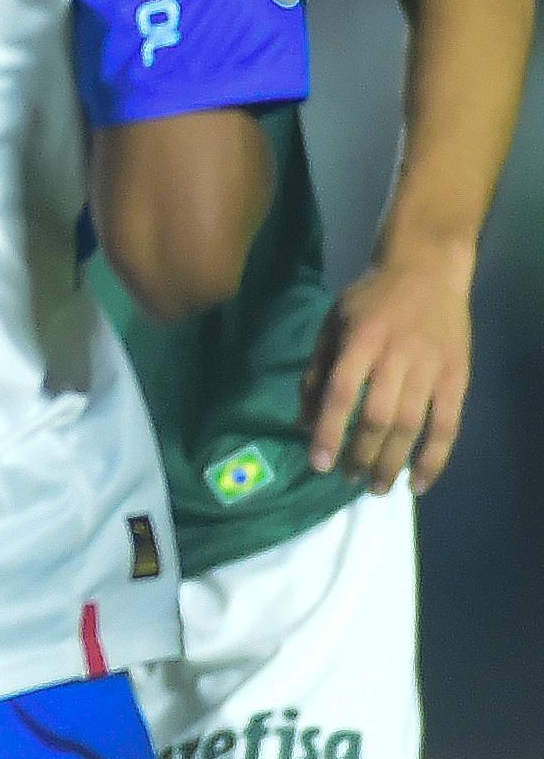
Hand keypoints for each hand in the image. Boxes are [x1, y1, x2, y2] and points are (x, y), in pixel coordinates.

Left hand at [303, 249, 473, 491]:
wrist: (426, 271)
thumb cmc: (370, 299)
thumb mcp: (332, 324)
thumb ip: (316, 372)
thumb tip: (300, 422)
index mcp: (360, 339)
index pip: (341, 393)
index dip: (328, 431)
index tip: (318, 464)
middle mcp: (396, 356)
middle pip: (377, 416)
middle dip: (361, 455)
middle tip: (348, 479)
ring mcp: (431, 368)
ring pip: (411, 426)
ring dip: (393, 463)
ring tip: (376, 488)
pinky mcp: (458, 378)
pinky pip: (448, 427)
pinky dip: (434, 459)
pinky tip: (418, 483)